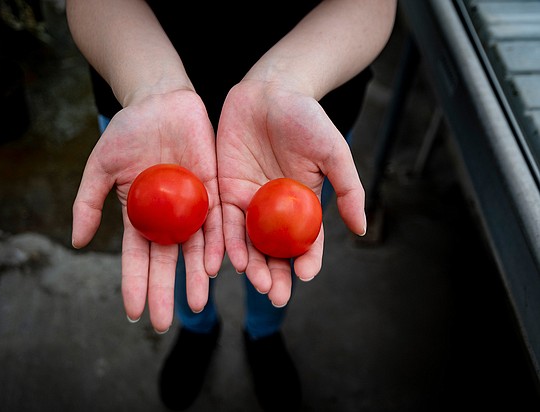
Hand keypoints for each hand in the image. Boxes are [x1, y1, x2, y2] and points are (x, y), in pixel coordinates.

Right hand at [72, 89, 223, 332]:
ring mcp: (192, 206)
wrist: (160, 101)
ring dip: (195, 278)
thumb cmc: (128, 131)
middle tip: (161, 323)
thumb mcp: (99, 166)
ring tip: (196, 304)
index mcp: (140, 216)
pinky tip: (216, 266)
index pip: (135, 258)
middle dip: (164, 292)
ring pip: (196, 249)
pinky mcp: (214, 189)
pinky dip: (218, 244)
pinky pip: (218, 221)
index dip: (134, 284)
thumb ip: (88, 203)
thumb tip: (76, 242)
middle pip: (166, 261)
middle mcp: (168, 218)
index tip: (132, 312)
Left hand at [216, 79, 365, 306]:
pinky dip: (225, 242)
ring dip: (251, 265)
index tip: (306, 275)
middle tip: (275, 295)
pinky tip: (226, 260)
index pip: (307, 241)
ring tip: (254, 283)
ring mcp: (249, 203)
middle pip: (275, 250)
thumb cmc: (306, 118)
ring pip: (249, 243)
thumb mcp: (334, 152)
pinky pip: (222, 222)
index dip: (308, 260)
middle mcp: (276, 210)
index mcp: (304, 205)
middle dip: (275, 275)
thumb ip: (348, 189)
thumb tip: (361, 229)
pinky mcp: (224, 191)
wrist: (269, 91)